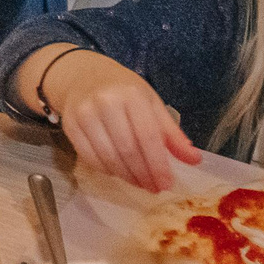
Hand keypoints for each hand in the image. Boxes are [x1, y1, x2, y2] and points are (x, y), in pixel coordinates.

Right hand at [31, 48, 201, 192]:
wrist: (82, 76)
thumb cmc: (123, 91)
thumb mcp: (151, 103)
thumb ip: (171, 132)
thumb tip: (194, 160)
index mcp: (131, 94)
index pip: (148, 136)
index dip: (158, 164)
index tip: (166, 184)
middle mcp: (105, 102)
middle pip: (127, 150)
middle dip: (143, 175)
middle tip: (153, 188)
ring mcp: (84, 113)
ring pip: (108, 157)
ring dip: (126, 176)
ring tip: (139, 182)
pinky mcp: (69, 125)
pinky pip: (89, 157)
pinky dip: (106, 170)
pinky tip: (118, 172)